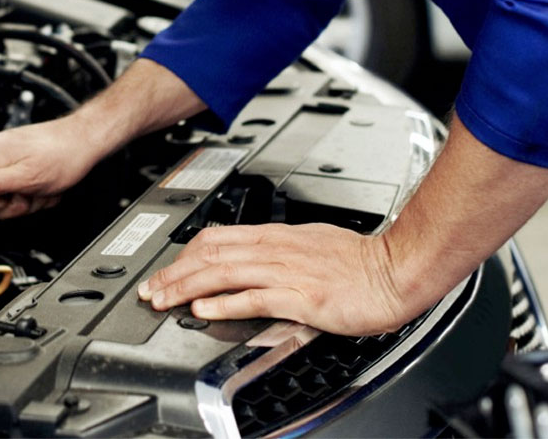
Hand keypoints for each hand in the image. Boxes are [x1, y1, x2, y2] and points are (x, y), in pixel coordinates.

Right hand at [0, 118, 106, 219]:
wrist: (83, 143)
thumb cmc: (60, 156)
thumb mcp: (24, 177)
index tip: (3, 202)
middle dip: (8, 204)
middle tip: (26, 195)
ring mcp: (3, 159)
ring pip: (1, 198)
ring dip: (23, 201)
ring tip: (37, 189)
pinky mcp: (15, 164)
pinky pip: (14, 191)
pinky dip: (30, 195)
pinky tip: (41, 187)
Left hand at [136, 222, 415, 335]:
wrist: (396, 270)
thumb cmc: (360, 262)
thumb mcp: (310, 244)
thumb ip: (279, 251)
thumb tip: (252, 258)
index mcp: (277, 237)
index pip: (218, 238)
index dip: (185, 254)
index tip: (166, 270)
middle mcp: (276, 249)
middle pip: (211, 254)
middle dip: (175, 273)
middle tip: (151, 289)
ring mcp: (287, 271)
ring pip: (224, 273)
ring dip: (188, 287)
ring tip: (164, 300)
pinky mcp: (302, 295)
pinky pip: (254, 297)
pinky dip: (224, 303)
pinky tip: (204, 311)